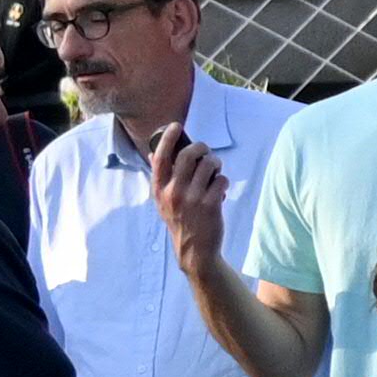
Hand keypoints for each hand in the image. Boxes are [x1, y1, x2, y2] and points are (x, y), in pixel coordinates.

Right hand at [147, 126, 228, 261]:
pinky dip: (223, 181)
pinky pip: (221, 179)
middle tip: (206, 151)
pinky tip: (220, 189)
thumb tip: (153, 153)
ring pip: (208, 164)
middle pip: (187, 155)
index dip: (168, 138)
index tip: (176, 126)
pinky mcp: (210, 205)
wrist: (194, 250)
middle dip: (201, 147)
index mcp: (159, 190)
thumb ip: (161, 178)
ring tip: (215, 171)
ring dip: (216, 163)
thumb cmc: (180, 220)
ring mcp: (192, 199)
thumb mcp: (163, 201)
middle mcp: (173, 192)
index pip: (160, 157)